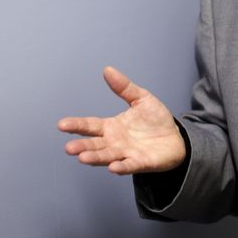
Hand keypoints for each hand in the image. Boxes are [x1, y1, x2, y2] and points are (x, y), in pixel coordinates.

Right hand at [57, 67, 186, 174]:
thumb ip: (124, 87)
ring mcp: (126, 153)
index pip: (90, 125)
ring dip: (96, 158)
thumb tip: (107, 69)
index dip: (76, 125)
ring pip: (107, 156)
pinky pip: (130, 165)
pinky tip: (113, 167)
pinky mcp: (141, 163)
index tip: (61, 124)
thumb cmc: (156, 120)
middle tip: (69, 148)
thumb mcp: (141, 99)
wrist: (176, 138)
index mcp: (112, 127)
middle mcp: (115, 142)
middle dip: (82, 146)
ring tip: (83, 158)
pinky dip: (121, 167)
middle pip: (95, 144)